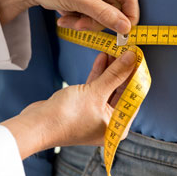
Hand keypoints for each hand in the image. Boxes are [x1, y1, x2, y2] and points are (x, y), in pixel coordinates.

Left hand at [0, 0, 138, 33]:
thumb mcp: (78, 1)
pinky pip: (92, 12)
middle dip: (97, 20)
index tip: (123, 33)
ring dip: (86, 21)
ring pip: (102, 12)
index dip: (129, 15)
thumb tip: (127, 28)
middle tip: (80, 26)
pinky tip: (64, 16)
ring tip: (67, 20)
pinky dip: (80, 18)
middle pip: (115, 7)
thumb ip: (104, 14)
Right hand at [2, 50, 136, 158]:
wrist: (37, 125)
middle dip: (123, 70)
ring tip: (115, 49)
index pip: (134, 97)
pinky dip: (99, 73)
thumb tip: (132, 57)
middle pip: (121, 91)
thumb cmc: (67, 117)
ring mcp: (96, 114)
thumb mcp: (95, 92)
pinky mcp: (84, 105)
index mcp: (118, 126)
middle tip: (128, 50)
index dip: (136, 75)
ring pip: (108, 87)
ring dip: (111, 69)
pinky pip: (96, 87)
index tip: (139, 57)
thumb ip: (115, 74)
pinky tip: (102, 57)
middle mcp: (109, 122)